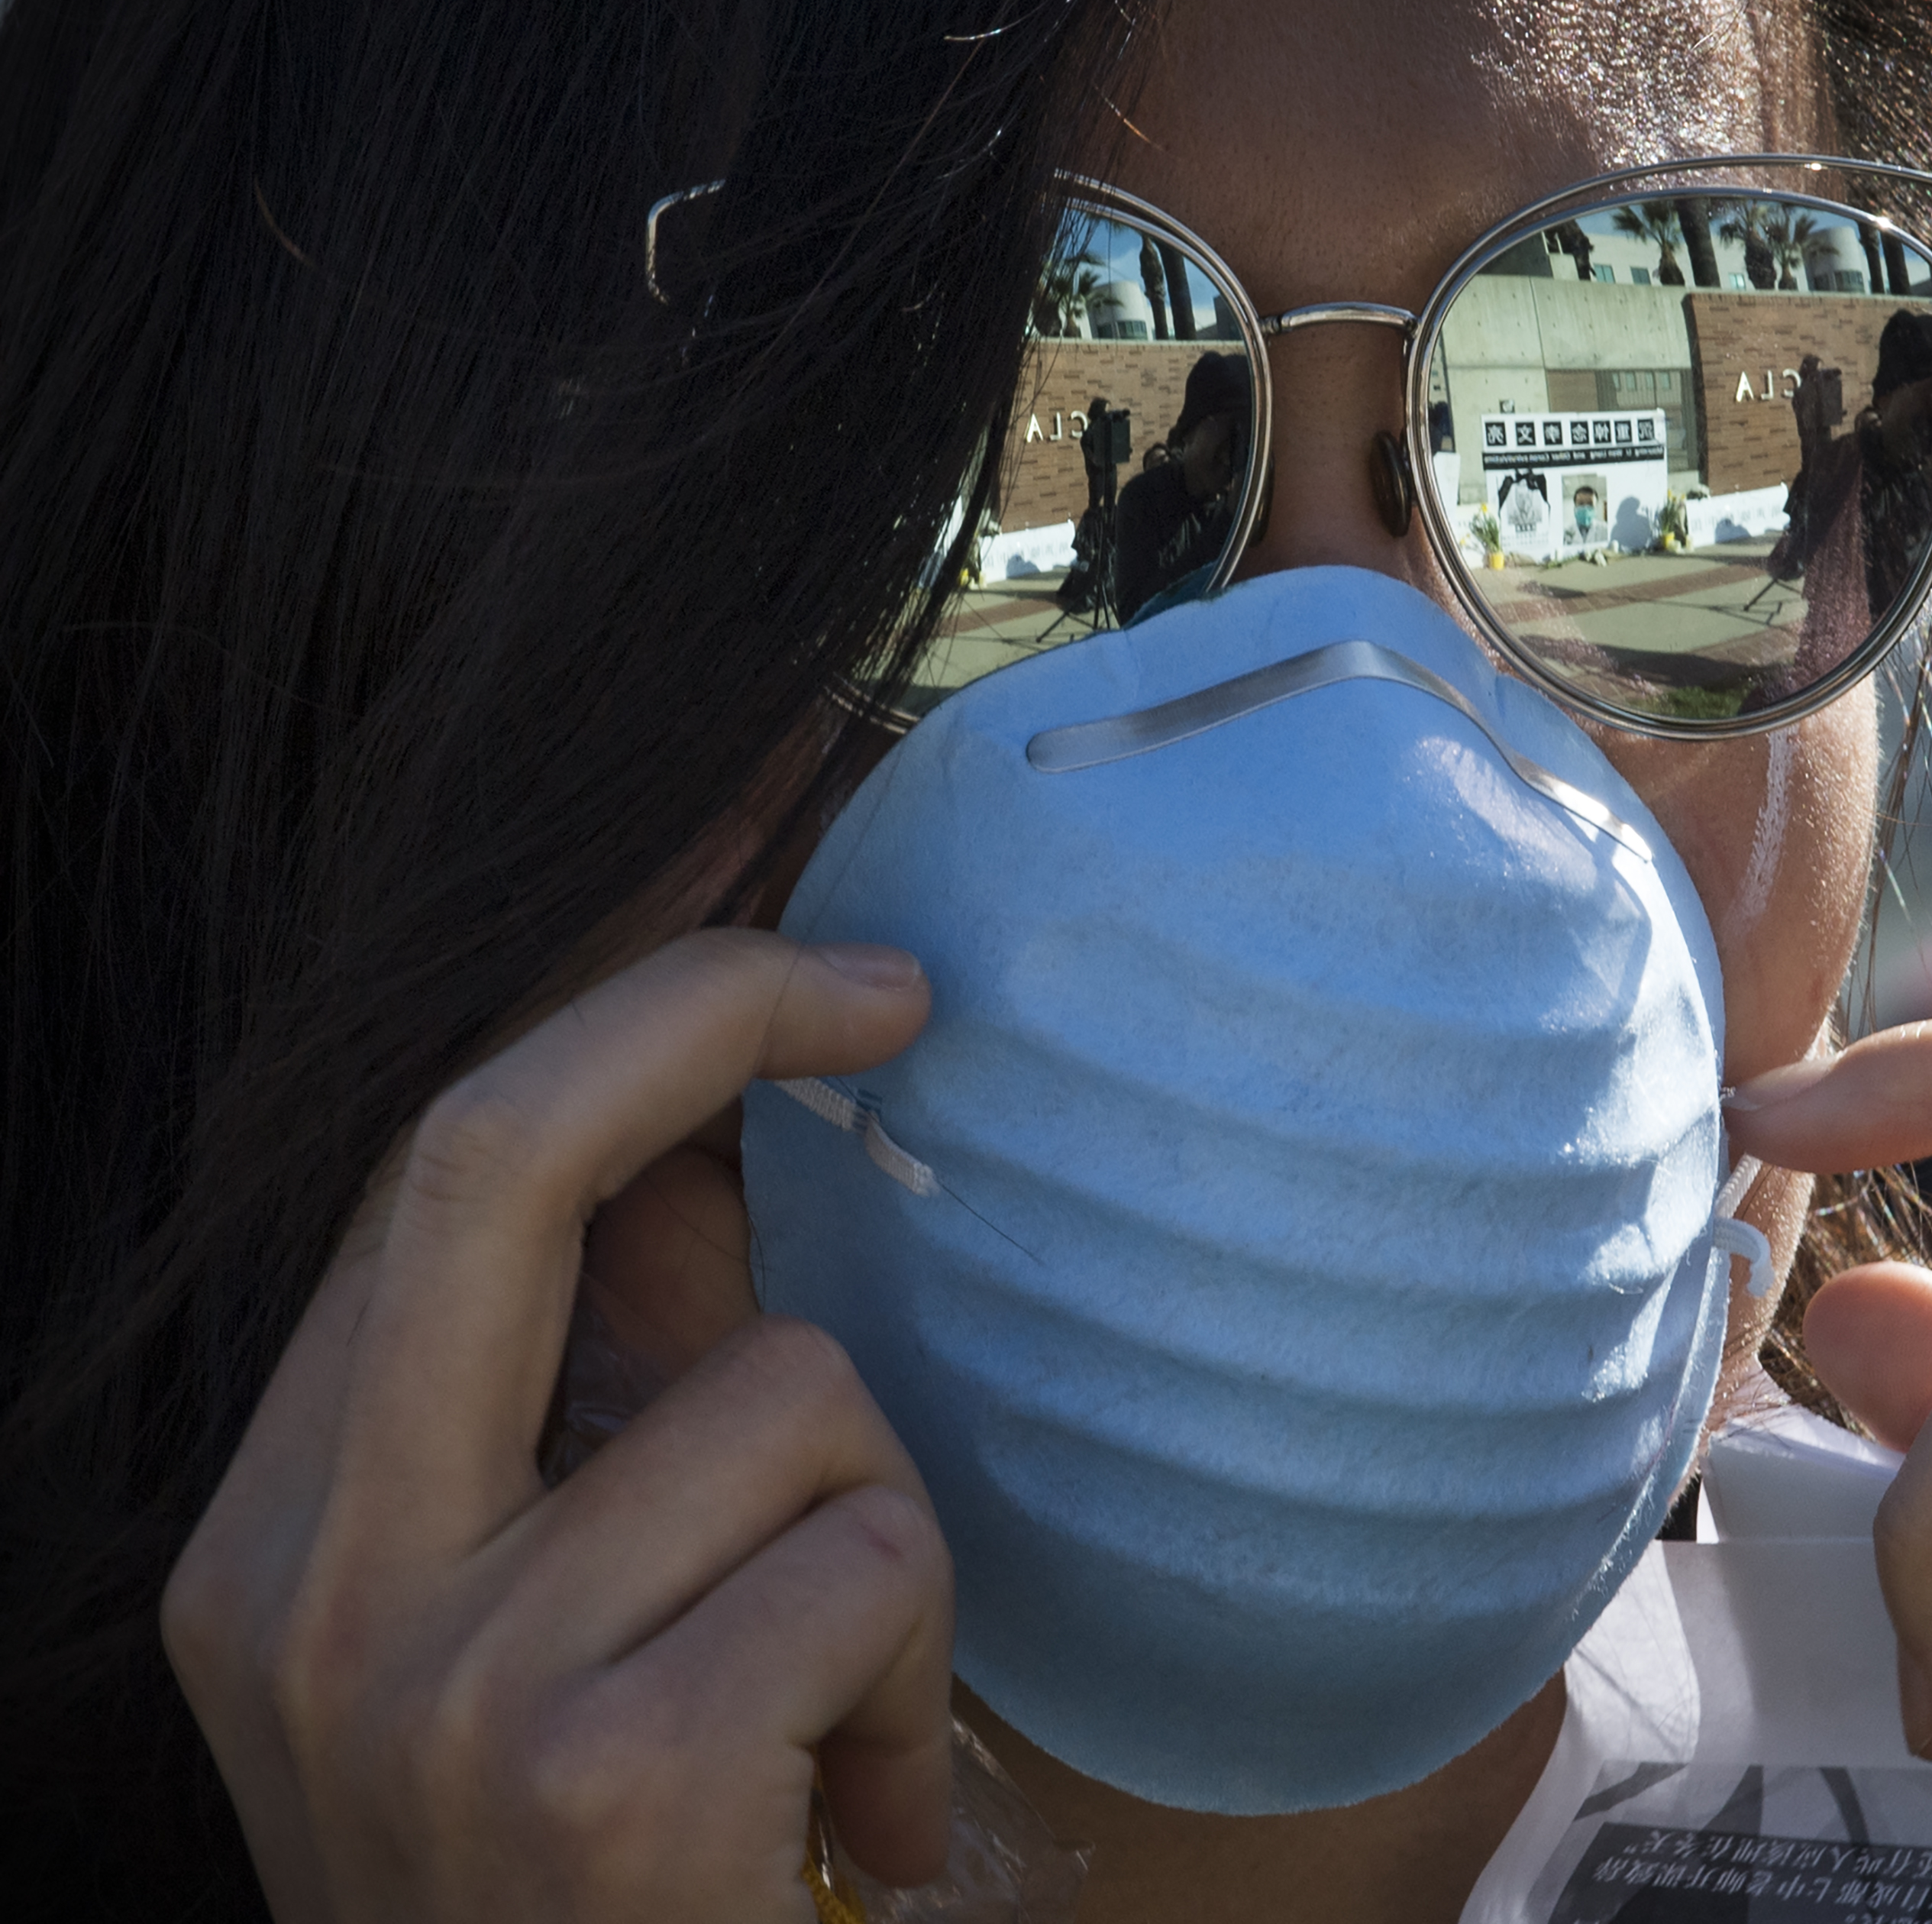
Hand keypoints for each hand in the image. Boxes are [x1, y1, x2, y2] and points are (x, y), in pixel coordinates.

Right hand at [162, 930, 949, 1922]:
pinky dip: (920, 1681)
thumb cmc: (602, 1888)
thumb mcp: (540, 1636)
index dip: (601, 977)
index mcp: (280, 1529)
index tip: (757, 843)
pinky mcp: (593, 1778)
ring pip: (795, 1400)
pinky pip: (870, 1564)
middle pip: (497, 1150)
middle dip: (714, 1008)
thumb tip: (729, 1143)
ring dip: (889, 1551)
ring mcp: (429, 1683)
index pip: (427, 1160)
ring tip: (846, 1722)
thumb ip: (608, 1412)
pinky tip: (861, 1814)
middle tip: (896, 996)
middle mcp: (301, 1582)